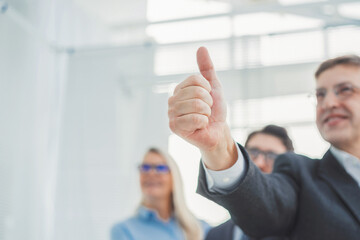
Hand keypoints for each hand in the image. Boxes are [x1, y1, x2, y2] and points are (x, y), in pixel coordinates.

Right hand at [168, 47, 236, 169]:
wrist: (217, 132)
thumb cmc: (214, 111)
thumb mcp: (214, 87)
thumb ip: (207, 68)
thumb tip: (201, 48)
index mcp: (179, 90)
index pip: (195, 79)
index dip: (207, 89)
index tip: (208, 98)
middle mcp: (172, 100)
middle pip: (196, 92)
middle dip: (208, 103)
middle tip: (206, 111)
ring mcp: (171, 114)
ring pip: (196, 105)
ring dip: (206, 113)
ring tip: (203, 118)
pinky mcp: (174, 127)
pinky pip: (195, 119)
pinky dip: (203, 122)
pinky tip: (200, 127)